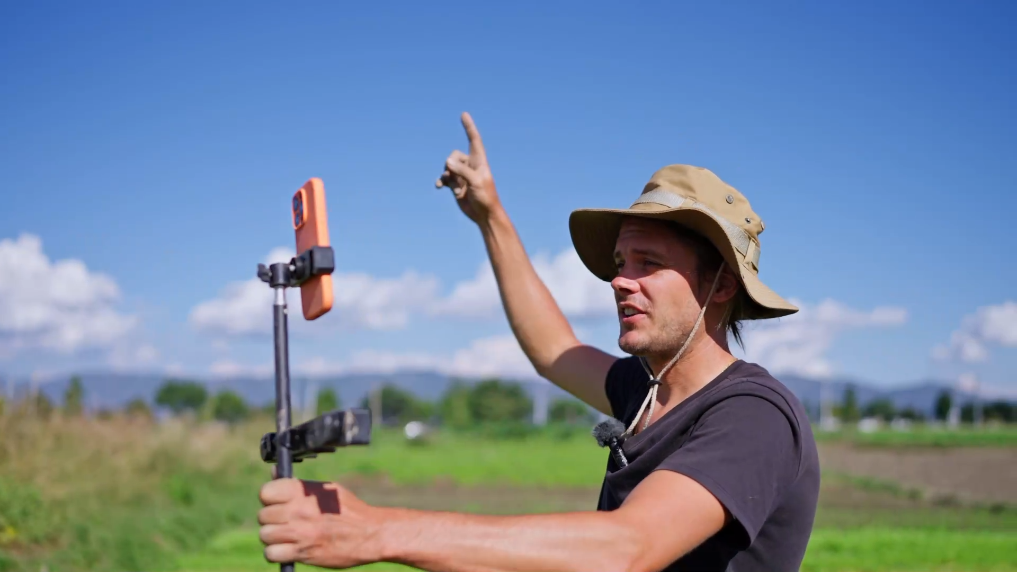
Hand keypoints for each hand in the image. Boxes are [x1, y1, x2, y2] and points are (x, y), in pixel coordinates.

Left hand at [258, 478, 382, 568]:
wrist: (370, 534)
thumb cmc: (349, 510)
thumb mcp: (326, 489)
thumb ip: (298, 484)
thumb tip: (273, 472)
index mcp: (303, 491)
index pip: (266, 492)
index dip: (269, 498)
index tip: (277, 503)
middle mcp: (299, 510)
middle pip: (263, 515)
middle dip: (272, 519)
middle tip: (286, 521)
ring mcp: (299, 532)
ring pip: (265, 535)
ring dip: (274, 537)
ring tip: (288, 536)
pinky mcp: (302, 553)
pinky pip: (271, 554)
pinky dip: (277, 553)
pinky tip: (288, 549)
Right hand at [436, 112, 500, 222]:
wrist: (484, 214)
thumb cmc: (486, 197)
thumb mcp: (475, 181)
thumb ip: (462, 170)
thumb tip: (447, 162)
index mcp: (479, 161)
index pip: (474, 139)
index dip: (469, 127)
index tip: (464, 114)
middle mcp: (470, 166)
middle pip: (454, 155)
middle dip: (452, 164)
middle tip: (458, 177)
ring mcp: (462, 175)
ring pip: (448, 167)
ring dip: (447, 175)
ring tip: (454, 187)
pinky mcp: (456, 185)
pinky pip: (444, 178)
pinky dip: (441, 181)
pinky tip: (439, 186)